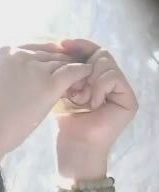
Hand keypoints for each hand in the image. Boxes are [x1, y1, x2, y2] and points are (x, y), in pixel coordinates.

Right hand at [0, 44, 93, 167]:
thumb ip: (14, 69)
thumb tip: (35, 67)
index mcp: (6, 52)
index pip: (37, 48)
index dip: (48, 59)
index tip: (54, 70)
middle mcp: (21, 55)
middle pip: (51, 54)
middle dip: (61, 64)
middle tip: (69, 77)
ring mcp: (35, 68)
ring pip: (63, 62)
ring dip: (72, 71)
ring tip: (78, 82)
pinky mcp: (49, 84)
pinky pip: (73, 71)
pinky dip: (83, 73)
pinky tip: (88, 77)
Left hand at [52, 38, 138, 179]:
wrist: (74, 147)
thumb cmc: (66, 122)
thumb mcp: (63, 89)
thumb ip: (69, 69)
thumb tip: (62, 44)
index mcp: (97, 79)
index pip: (93, 52)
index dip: (79, 46)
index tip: (62, 44)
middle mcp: (113, 83)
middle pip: (101, 55)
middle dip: (82, 65)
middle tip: (72, 83)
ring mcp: (123, 91)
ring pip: (107, 64)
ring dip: (88, 79)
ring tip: (79, 97)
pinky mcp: (129, 100)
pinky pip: (112, 77)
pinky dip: (98, 88)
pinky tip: (90, 103)